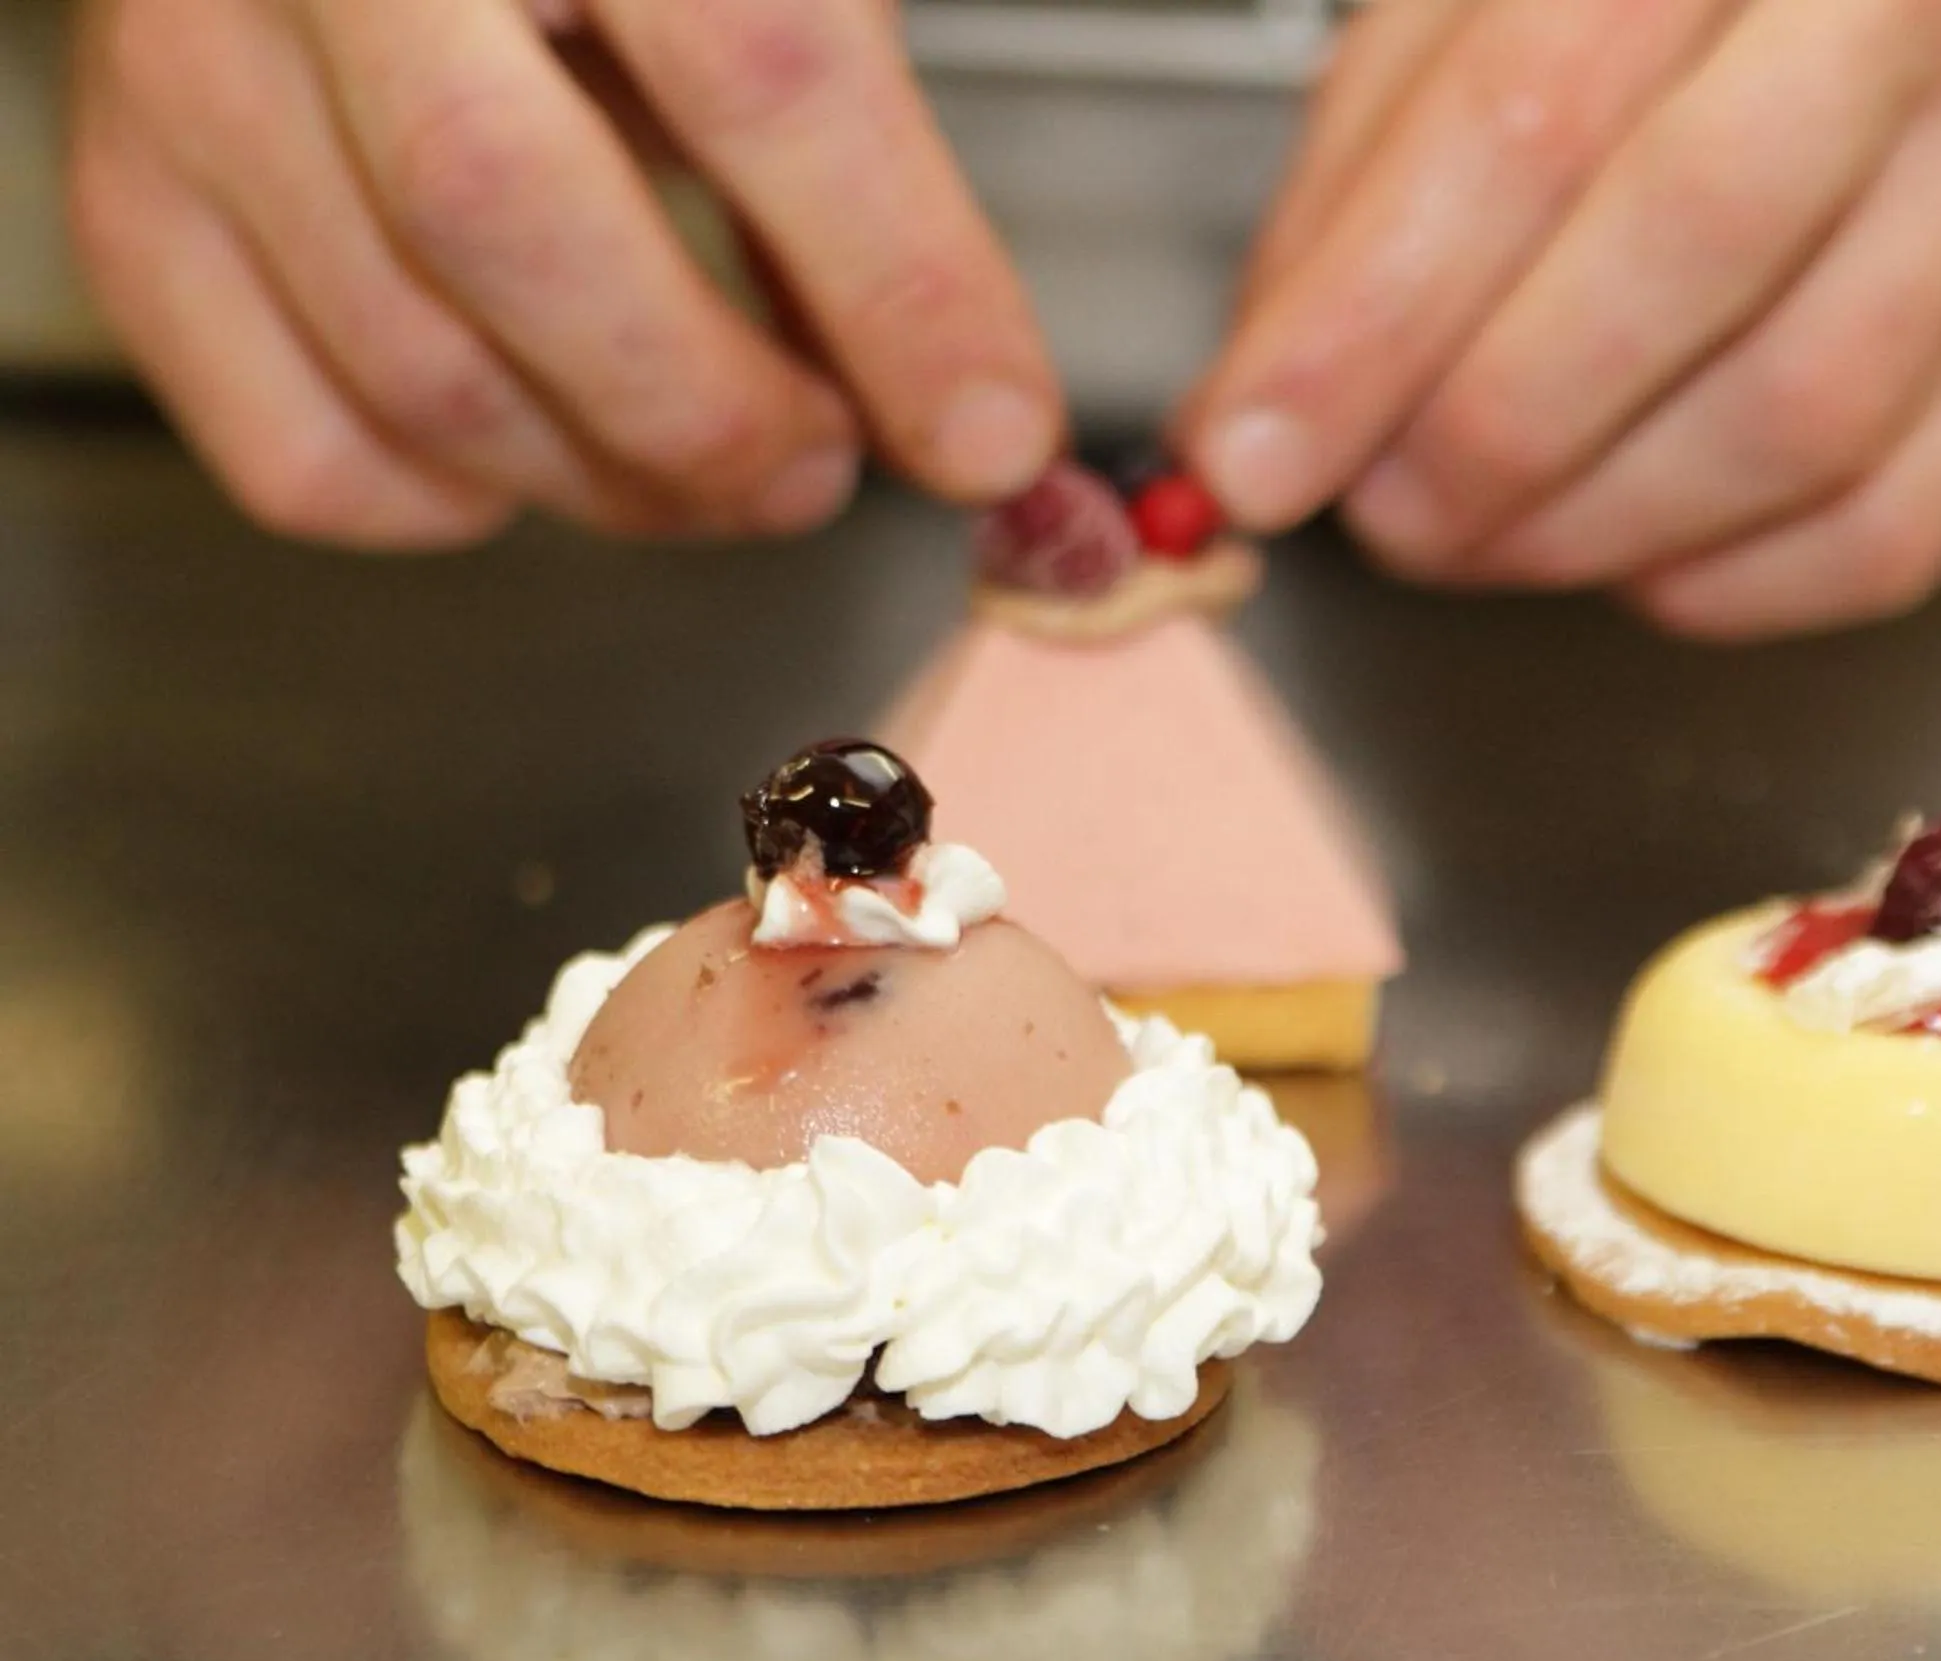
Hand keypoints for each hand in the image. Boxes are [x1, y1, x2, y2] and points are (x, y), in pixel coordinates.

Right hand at [66, 0, 1060, 547]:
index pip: (752, 61)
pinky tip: (542, 443)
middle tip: (819, 465)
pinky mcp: (135, 198)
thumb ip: (845, 142)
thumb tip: (958, 397)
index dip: (896, 278)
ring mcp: (195, 60)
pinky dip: (455, 503)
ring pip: (414, 363)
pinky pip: (299, 454)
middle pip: (518, 224)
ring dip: (616, 477)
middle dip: (712, 410)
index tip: (988, 429)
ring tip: (724, 456)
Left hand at [1184, 0, 1940, 638]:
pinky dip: (1725, 584)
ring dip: (1597, 524)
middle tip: (1385, 511)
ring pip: (1811, 406)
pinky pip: (1892, 525)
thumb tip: (1268, 417)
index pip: (1535, 112)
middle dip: (1495, 427)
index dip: (1374, 315)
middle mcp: (1906, 1)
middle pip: (1700, 240)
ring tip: (1482, 531)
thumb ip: (1358, 196)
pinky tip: (1629, 550)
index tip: (1257, 451)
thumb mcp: (1451, 15)